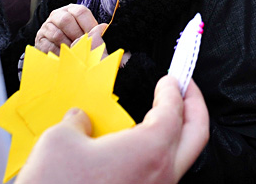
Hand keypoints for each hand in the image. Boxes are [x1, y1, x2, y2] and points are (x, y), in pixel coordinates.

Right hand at [17, 76, 208, 183]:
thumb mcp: (59, 140)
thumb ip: (77, 122)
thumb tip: (80, 120)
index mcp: (150, 150)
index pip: (174, 110)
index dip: (173, 90)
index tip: (169, 80)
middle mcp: (162, 175)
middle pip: (196, 135)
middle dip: (195, 107)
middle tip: (187, 90)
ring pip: (180, 159)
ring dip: (177, 134)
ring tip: (163, 117)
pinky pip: (162, 175)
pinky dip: (159, 156)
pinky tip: (138, 149)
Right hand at [36, 4, 98, 53]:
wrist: (60, 52)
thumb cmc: (78, 40)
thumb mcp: (87, 33)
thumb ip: (95, 31)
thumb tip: (103, 28)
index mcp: (72, 9)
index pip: (81, 12)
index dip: (89, 25)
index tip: (95, 37)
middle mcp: (57, 15)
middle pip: (66, 21)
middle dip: (77, 37)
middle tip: (83, 47)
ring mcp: (46, 26)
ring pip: (57, 34)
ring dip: (68, 46)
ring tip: (75, 53)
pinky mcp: (39, 40)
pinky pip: (48, 46)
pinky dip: (58, 54)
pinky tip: (65, 57)